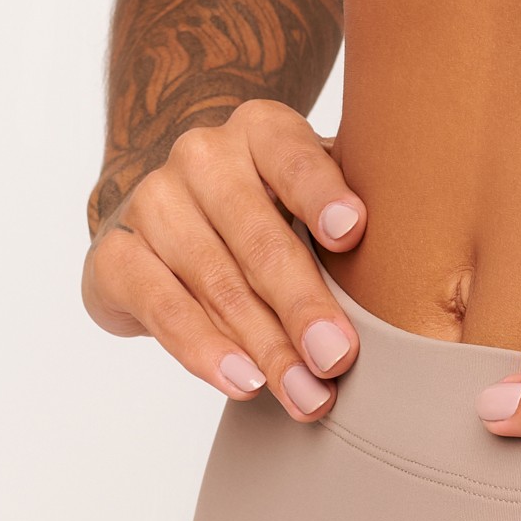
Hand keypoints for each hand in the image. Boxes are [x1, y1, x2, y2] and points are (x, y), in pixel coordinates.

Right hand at [82, 100, 366, 421]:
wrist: (166, 213)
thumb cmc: (265, 209)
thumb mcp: (306, 197)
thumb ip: (344, 218)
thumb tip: (405, 274)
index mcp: (260, 129)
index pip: (293, 156)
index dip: (322, 194)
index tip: (351, 232)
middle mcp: (202, 156)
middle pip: (258, 236)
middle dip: (302, 304)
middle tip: (338, 358)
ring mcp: (152, 201)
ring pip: (215, 281)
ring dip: (264, 346)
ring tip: (303, 391)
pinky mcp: (115, 254)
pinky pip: (162, 308)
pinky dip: (203, 350)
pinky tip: (241, 381)